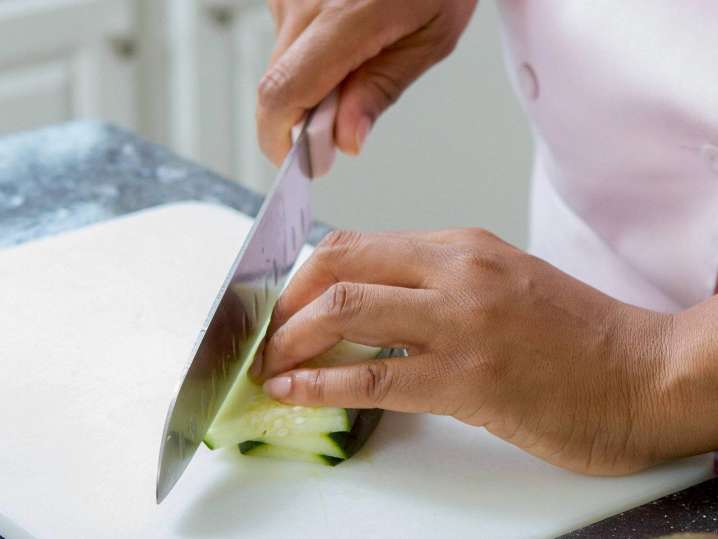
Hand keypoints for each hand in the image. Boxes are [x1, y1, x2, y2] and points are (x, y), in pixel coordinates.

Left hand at [250, 228, 701, 475]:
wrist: (641, 374)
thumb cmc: (574, 335)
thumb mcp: (500, 284)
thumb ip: (436, 284)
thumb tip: (369, 302)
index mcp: (461, 246)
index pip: (356, 244)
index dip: (302, 274)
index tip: (280, 303)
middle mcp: (455, 272)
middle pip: (338, 266)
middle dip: (283, 302)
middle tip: (263, 334)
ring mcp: (460, 323)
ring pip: (345, 310)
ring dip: (291, 339)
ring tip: (268, 364)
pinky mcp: (468, 380)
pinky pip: (372, 375)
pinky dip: (320, 383)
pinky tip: (295, 391)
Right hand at [258, 0, 477, 164]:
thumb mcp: (430, 38)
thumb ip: (381, 90)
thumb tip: (345, 140)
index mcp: (346, 12)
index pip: (284, 90)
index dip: (279, 137)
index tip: (296, 160)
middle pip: (277, 84)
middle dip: (304, 114)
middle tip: (346, 115)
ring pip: (281, 62)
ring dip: (311, 80)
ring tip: (359, 54)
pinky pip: (287, 36)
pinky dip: (311, 52)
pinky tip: (346, 33)